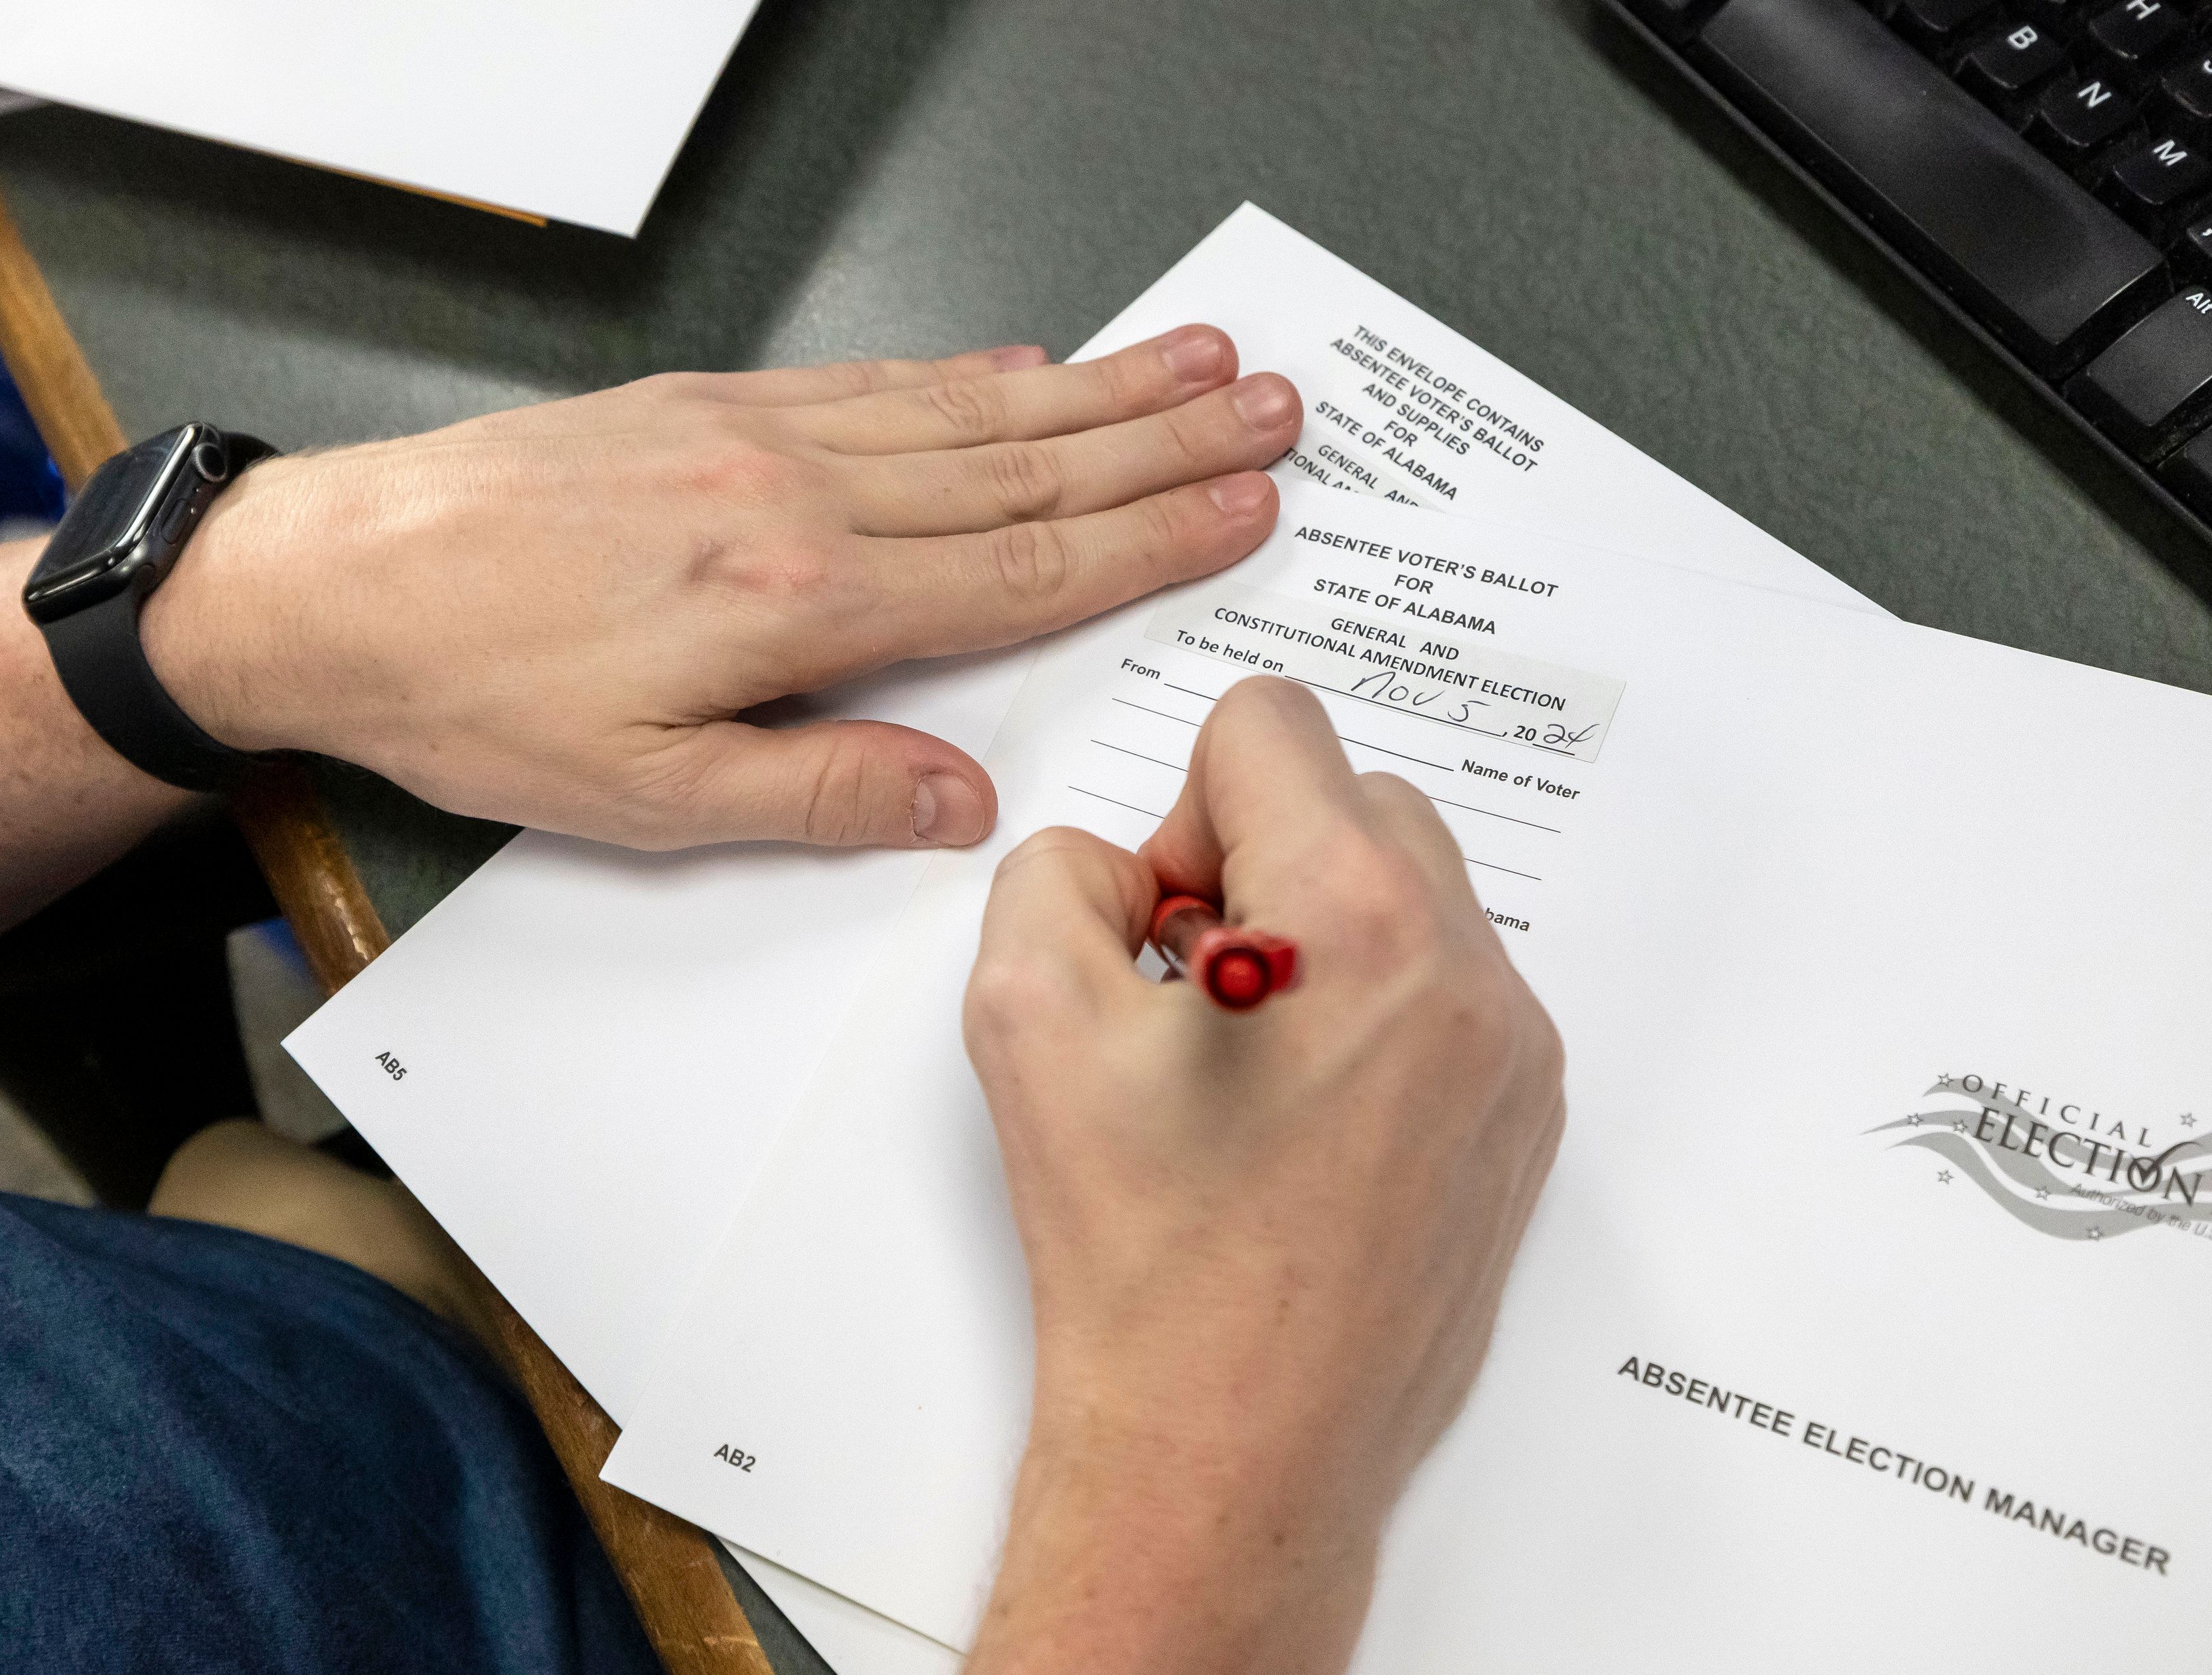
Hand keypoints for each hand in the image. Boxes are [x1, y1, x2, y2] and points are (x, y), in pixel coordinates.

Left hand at [144, 329, 1299, 848]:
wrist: (329, 583)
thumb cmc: (473, 696)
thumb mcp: (650, 802)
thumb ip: (821, 794)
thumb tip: (960, 803)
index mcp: (799, 600)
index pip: (1022, 567)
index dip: (1148, 539)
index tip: (1244, 506)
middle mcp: (792, 493)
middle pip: (1022, 466)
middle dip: (1160, 440)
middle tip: (1268, 406)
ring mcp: (750, 432)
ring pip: (961, 410)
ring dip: (1089, 389)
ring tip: (1187, 363)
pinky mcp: (702, 402)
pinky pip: (869, 381)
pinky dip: (962, 371)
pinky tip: (1019, 362)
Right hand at [960, 678, 1564, 1674]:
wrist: (1231, 1445)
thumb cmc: (1140, 1259)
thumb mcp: (1022, 1012)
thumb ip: (1058, 870)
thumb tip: (1131, 870)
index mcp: (1355, 919)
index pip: (1269, 723)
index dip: (1179, 808)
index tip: (1160, 925)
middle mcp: (1464, 971)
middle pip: (1352, 796)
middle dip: (1256, 859)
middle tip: (1188, 988)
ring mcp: (1512, 1052)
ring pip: (1408, 890)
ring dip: (1318, 930)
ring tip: (1245, 1061)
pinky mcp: (1524, 1119)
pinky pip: (1446, 987)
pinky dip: (1370, 1009)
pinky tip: (1300, 1115)